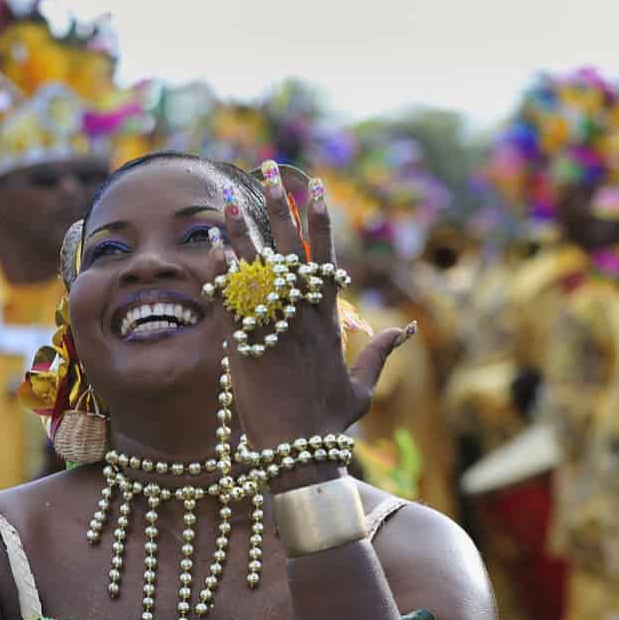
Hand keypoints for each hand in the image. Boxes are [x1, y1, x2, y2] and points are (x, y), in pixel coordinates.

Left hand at [215, 162, 413, 463]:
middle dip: (282, 205)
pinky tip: (212, 246)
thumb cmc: (329, 424)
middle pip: (291, 249)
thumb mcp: (361, 387)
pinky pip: (231, 300)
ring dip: (244, 231)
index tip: (314, 188)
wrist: (300, 451)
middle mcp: (302, 317)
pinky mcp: (245, 345)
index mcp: (328, 321)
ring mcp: (273, 329)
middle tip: (272, 168)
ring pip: (258, 268)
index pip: (324, 258)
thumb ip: (379, 353)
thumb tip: (406, 329)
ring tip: (231, 198)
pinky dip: (222, 272)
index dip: (318, 220)